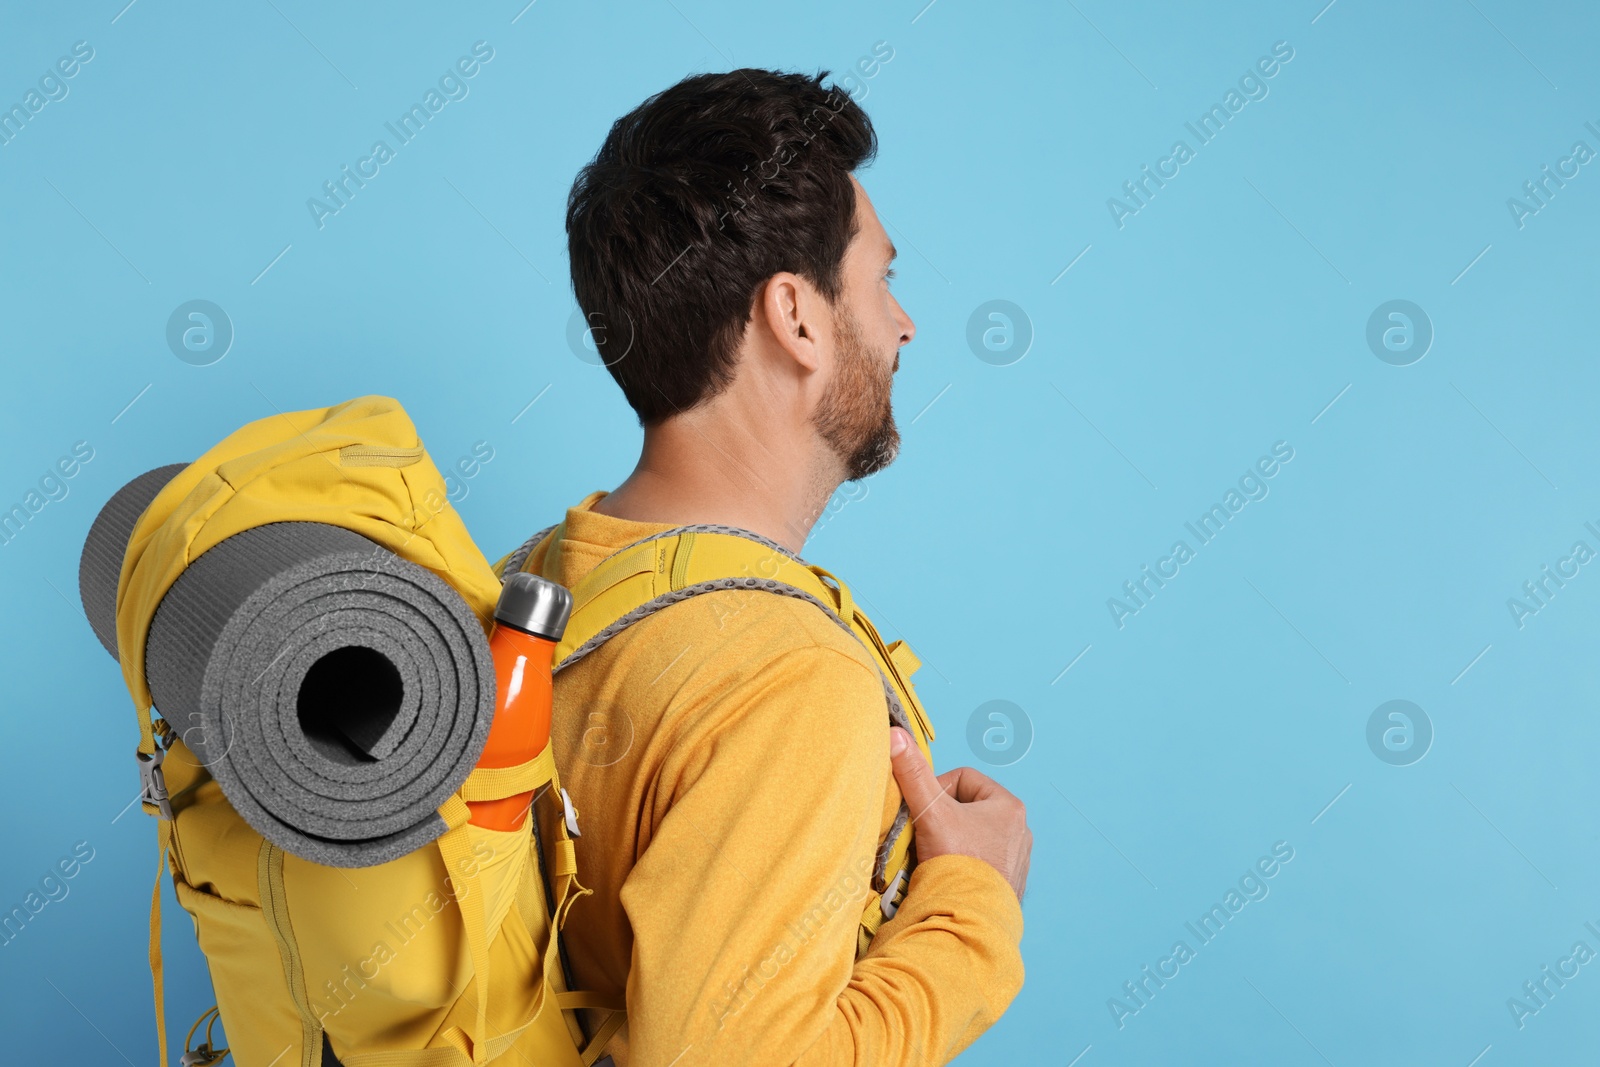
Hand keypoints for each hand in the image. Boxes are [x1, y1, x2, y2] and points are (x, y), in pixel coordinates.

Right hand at [888, 727, 1031, 901]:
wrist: (971, 920)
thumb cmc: (956, 861)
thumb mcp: (930, 811)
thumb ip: (912, 773)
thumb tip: (896, 735)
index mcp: (1009, 806)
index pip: (962, 779)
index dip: (936, 791)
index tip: (926, 814)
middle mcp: (1020, 830)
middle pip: (968, 809)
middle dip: (944, 820)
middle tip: (928, 837)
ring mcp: (1018, 860)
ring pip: (974, 837)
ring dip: (953, 842)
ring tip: (937, 858)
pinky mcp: (1010, 885)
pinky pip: (982, 864)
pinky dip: (964, 865)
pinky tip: (951, 877)